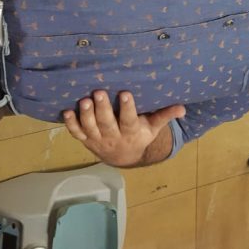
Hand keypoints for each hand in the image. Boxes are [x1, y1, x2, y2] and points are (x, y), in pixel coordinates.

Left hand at [63, 90, 184, 166]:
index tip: (125, 93)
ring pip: (90, 128)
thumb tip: (183, 108)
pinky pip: (76, 133)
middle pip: (106, 123)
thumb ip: (165, 115)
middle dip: (102, 108)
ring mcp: (98, 139)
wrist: (124, 157)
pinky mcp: (86, 140)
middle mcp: (113, 137)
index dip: (127, 108)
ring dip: (86, 115)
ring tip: (84, 100)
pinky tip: (66, 112)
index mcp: (131, 132)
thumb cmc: (139, 135)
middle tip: (99, 92)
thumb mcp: (153, 128)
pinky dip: (70, 124)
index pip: (129, 120)